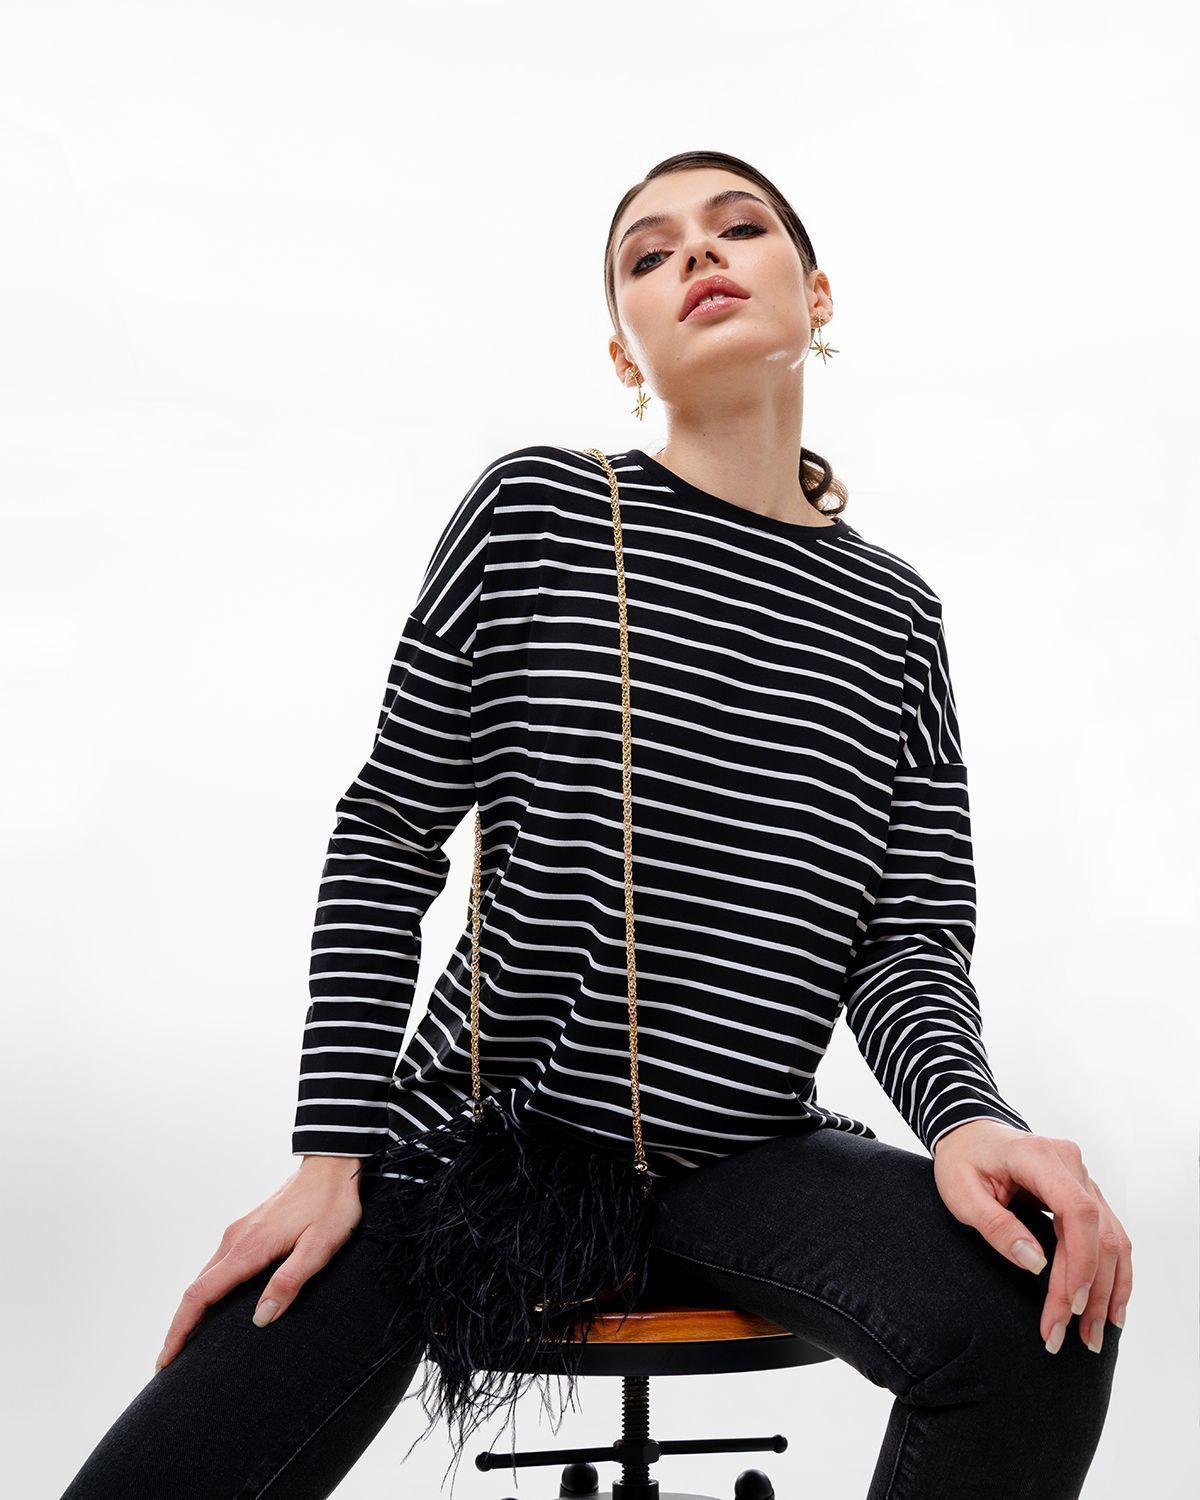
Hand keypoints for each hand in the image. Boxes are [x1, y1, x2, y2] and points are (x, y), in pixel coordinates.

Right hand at [153, 1156, 365, 1373]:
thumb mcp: (319, 1247)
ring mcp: (238, 1232)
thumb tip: (261, 1319)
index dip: (180, 1330)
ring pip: (205, 1276)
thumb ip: (289, 1281)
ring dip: (192, 1309)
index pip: (200, 1295)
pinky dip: (207, 1291)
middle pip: (195, 1289)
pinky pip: (218, 1265)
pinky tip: (214, 1306)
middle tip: (170, 1363)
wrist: (331, 1166)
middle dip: (179, 1327)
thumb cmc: (330, 1206)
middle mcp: (235, 1240)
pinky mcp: (247, 1229)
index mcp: (248, 1248)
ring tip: (187, 1342)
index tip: (166, 1359)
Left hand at [931, 1119, 1131, 1355]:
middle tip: (1075, 1338)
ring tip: (1093, 1336)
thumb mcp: (962, 1193)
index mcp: (1040, 1157)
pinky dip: (1113, 1274)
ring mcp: (1083, 1178)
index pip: (1079, 1212)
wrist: (968, 1133)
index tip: (1071, 1304)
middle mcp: (1071, 1164)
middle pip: (1098, 1233)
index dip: (1081, 1262)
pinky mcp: (1085, 1193)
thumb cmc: (962, 1160)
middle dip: (1090, 1291)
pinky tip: (1110, 1308)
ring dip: (1107, 1291)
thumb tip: (1035, 1264)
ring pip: (1112, 1240)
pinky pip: (1109, 1236)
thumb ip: (996, 1226)